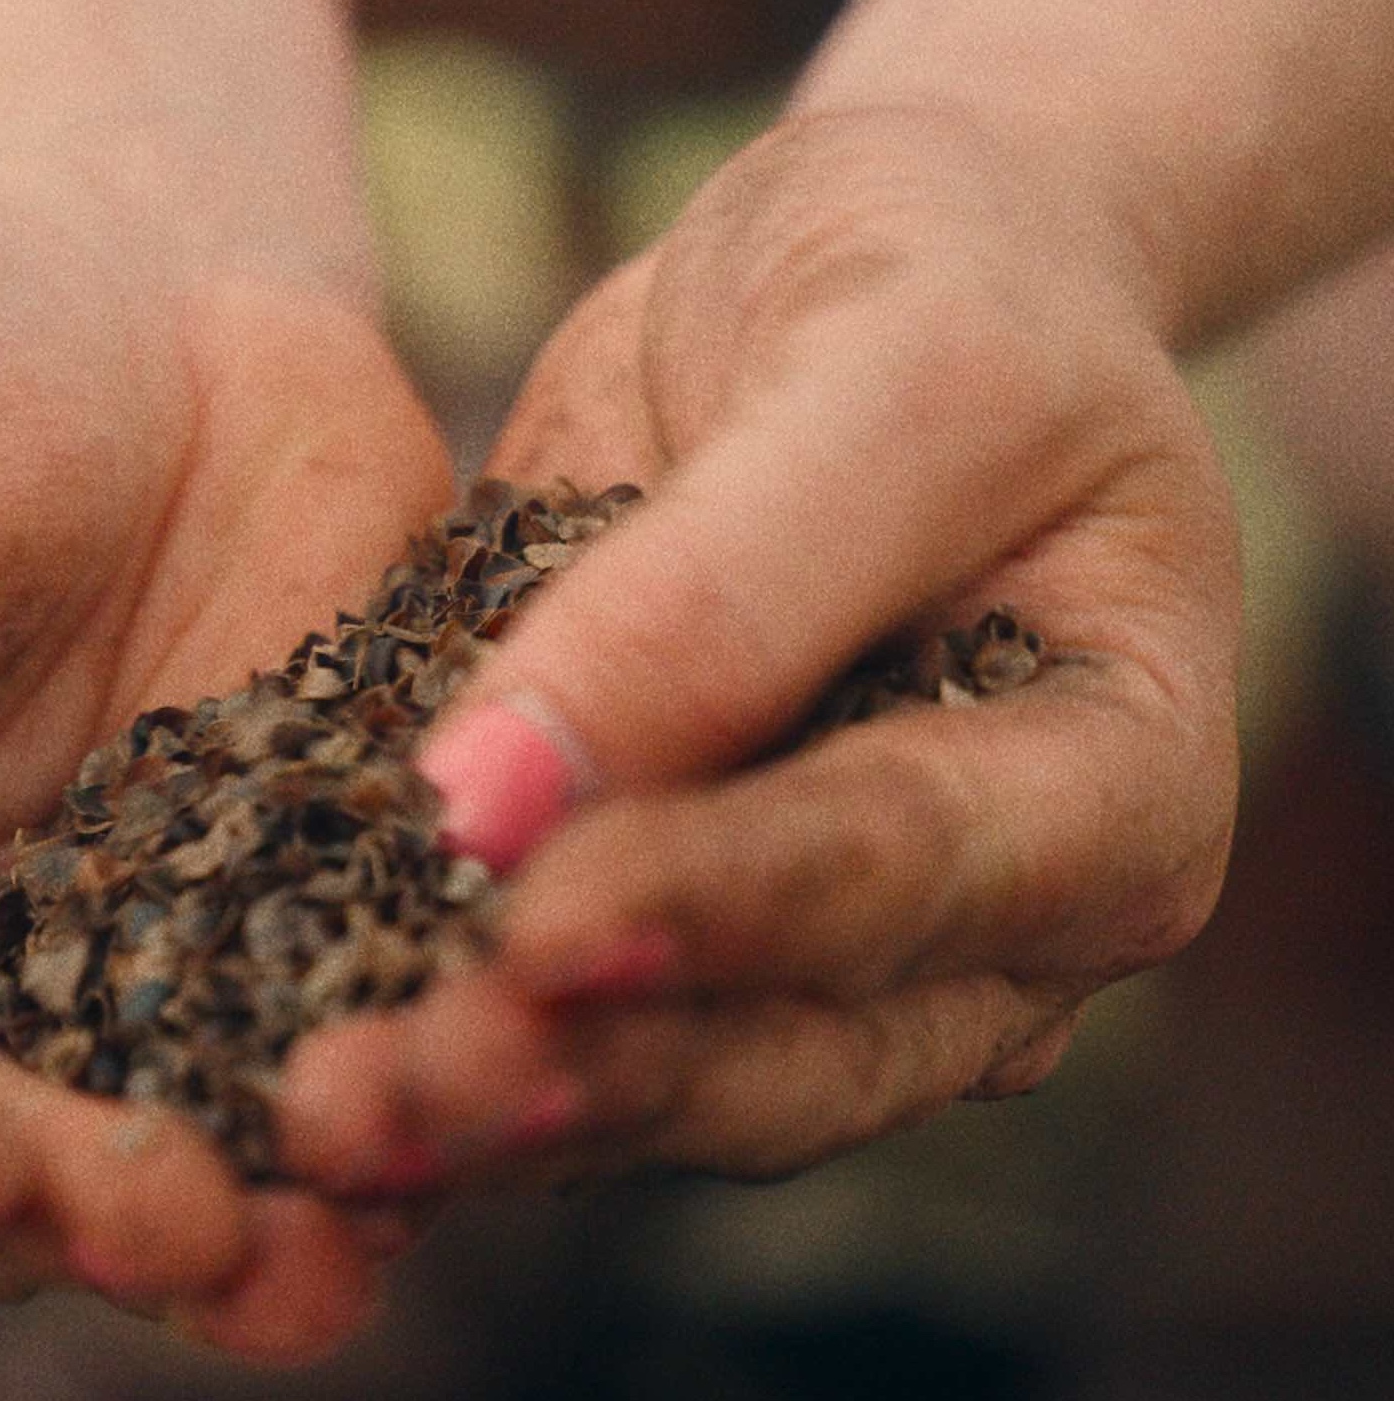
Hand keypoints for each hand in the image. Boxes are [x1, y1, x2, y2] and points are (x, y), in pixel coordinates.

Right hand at [0, 184, 451, 1361]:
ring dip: (267, 1224)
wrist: (116, 275)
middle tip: (180, 1229)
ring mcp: (165, 965)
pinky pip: (370, 1016)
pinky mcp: (329, 901)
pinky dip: (413, 1079)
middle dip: (94, 1218)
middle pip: (21, 1172)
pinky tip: (469, 1106)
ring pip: (206, 1141)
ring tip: (324, 1258)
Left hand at [278, 105, 1240, 1193]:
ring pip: (651, 1079)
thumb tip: (498, 802)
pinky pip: (543, 1017)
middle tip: (378, 1107)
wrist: (861, 275)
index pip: (909, 867)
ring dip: (472, 1106)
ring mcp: (805, 951)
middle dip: (573, 1076)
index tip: (535, 931)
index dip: (724, 905)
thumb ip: (722, 586)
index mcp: (1112, 789)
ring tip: (309, 1125)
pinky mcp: (650, 923)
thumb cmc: (940, 280)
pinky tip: (288, 1081)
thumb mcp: (887, 370)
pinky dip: (424, 1043)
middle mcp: (974, 928)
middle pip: (781, 1051)